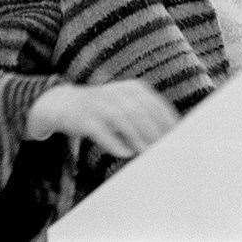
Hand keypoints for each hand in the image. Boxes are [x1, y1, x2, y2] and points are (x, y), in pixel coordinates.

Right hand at [25, 80, 179, 157]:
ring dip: (137, 138)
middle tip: (164, 150)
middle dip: (155, 132)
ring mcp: (99, 103)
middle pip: (141, 112)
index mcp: (131, 88)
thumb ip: (145, 119)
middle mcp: (116, 92)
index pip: (155, 104)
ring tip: (147, 153)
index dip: (167, 121)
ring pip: (122, 119)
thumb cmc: (102, 110)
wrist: (63, 102)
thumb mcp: (125, 108)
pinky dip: (114, 142)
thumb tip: (168, 138)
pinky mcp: (84, 116)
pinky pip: (100, 129)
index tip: (178, 138)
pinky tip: (125, 153)